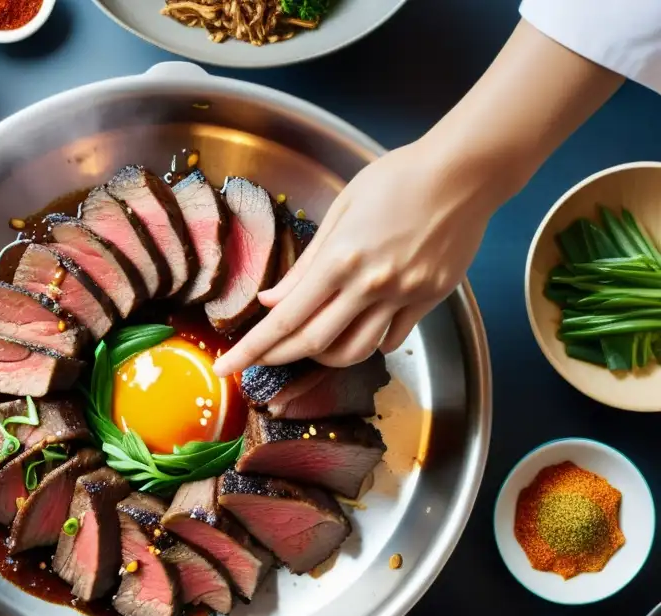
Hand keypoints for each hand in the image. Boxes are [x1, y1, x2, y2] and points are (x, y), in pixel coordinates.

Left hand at [213, 139, 497, 374]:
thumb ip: (306, 263)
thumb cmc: (398, 178)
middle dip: (277, 358)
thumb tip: (271, 300)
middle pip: (312, 343)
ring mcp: (401, 297)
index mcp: (340, 260)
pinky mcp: (427, 300)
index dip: (252, 348)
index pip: (285, 319)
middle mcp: (369, 286)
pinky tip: (358, 328)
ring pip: (353, 352)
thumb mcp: (341, 210)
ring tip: (309, 345)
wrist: (463, 173)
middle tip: (255, 362)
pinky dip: (368, 343)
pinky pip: (390, 340)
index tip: (227, 367)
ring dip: (323, 358)